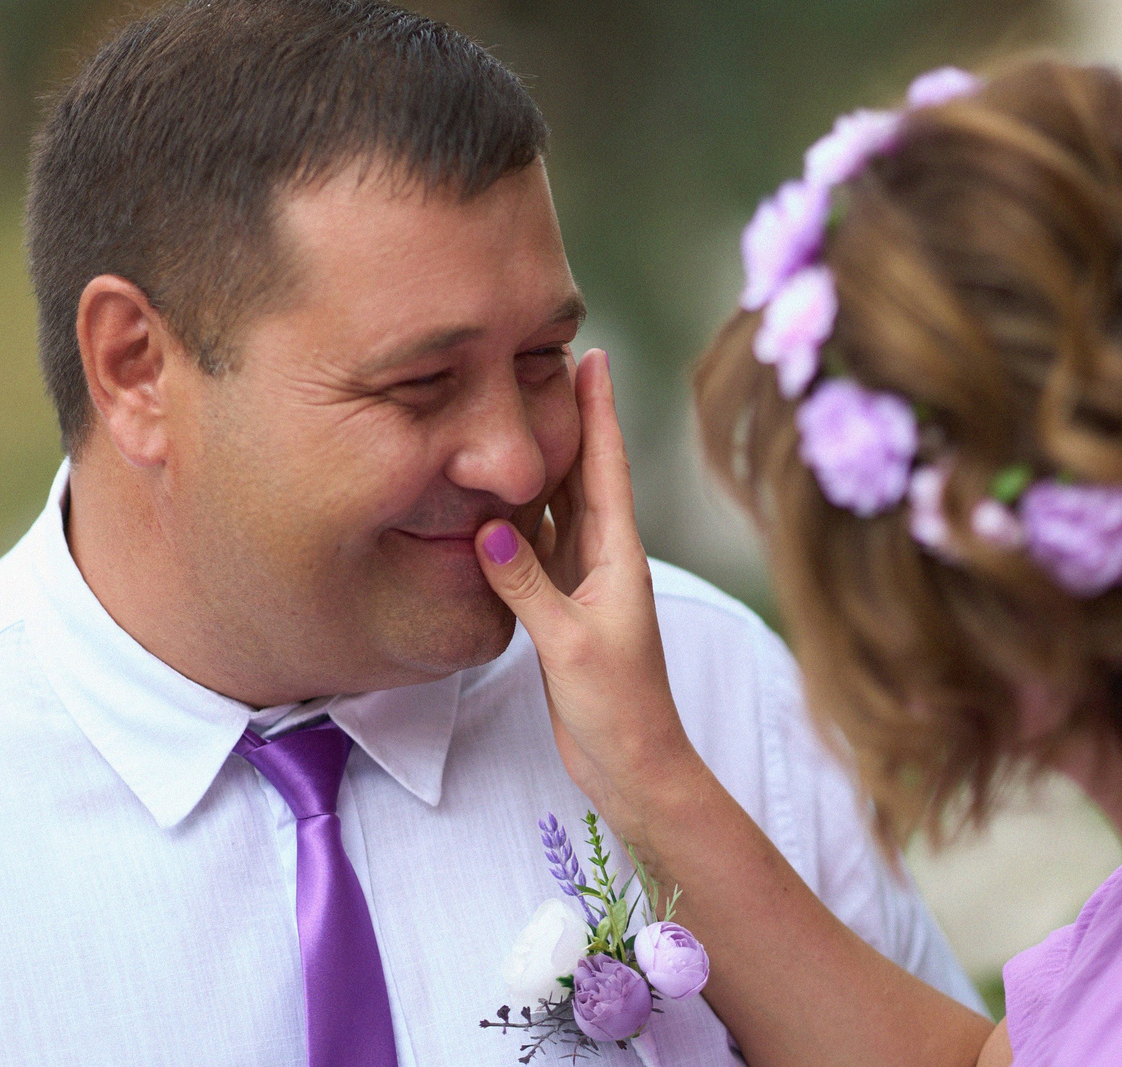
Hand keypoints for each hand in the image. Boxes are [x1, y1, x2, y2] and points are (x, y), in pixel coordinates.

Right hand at [476, 349, 698, 839]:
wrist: (634, 766)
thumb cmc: (618, 709)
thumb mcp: (570, 645)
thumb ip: (528, 586)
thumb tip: (487, 526)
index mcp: (618, 557)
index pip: (606, 467)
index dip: (598, 411)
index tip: (592, 354)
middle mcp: (604, 559)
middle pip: (582, 473)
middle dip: (568, 418)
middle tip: (544, 362)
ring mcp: (584, 582)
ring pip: (556, 507)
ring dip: (540, 461)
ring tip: (516, 411)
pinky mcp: (562, 609)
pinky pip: (536, 547)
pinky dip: (516, 517)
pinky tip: (494, 496)